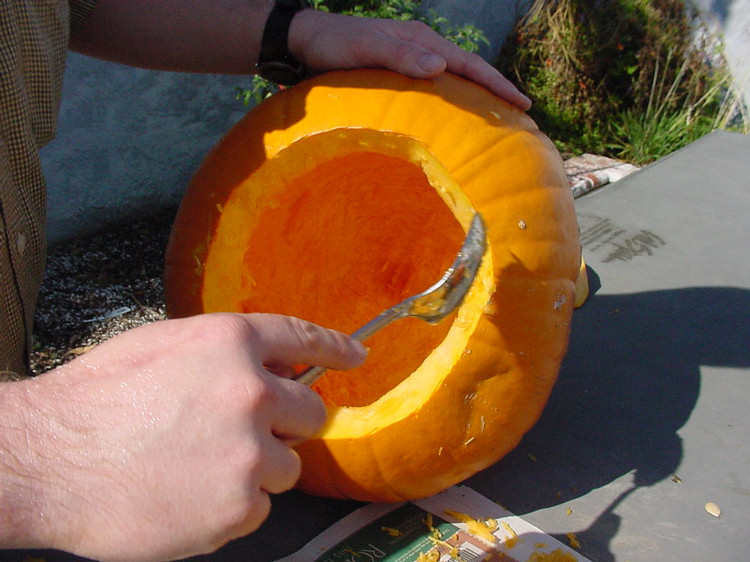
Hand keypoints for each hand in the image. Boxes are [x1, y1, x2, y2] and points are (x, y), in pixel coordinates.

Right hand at [2, 313, 364, 561]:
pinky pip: (259, 507)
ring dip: (257, 468)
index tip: (357, 356)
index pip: (304, 338)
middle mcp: (251, 393)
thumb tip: (272, 370)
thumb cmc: (95, 400)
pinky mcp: (238, 508)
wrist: (44, 462)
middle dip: (285, 424)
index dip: (335, 348)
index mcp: (231, 343)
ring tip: (198, 467)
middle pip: (311, 413)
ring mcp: (249, 454)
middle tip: (240, 433)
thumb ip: (224, 355)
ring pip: (288, 466)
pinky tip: (188, 495)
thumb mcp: (162, 348)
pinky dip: (234, 505)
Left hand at [290, 10, 531, 110]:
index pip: (469, 64)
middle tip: (521, 114)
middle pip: (468, 71)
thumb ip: (400, 55)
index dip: (496, 84)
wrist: (305, 42)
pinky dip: (452, 101)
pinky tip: (454, 118)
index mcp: (421, 41)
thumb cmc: (332, 46)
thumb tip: (442, 66)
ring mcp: (411, 61)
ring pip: (453, 80)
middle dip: (495, 90)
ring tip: (497, 118)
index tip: (522, 103)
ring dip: (476, 97)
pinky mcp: (398, 74)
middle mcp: (421, 49)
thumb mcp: (364, 48)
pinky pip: (436, 89)